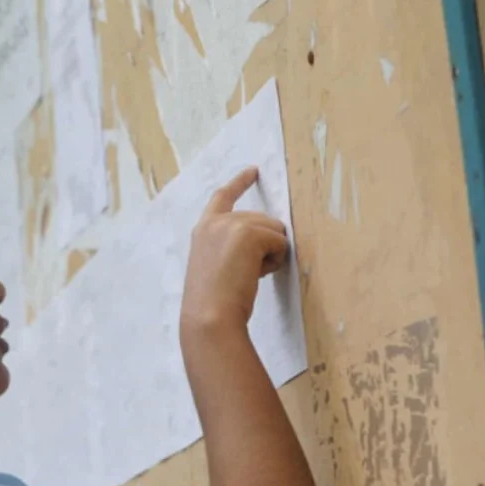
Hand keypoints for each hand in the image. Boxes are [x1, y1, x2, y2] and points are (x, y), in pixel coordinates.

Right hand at [181, 167, 289, 332]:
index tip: (253, 171)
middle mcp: (217, 221)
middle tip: (246, 273)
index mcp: (204, 230)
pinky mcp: (250, 233)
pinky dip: (275, 260)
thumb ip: (231, 246)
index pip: (223, 197)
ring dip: (270, 254)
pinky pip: (280, 241)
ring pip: (274, 229)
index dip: (240, 183)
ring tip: (248, 275)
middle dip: (265, 245)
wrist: (210, 315)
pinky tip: (256, 275)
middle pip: (262, 219)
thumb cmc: (214, 302)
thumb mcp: (217, 264)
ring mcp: (232, 224)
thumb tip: (267, 239)